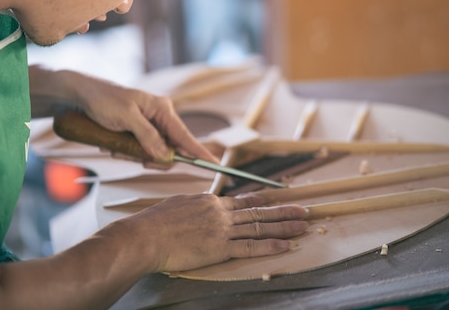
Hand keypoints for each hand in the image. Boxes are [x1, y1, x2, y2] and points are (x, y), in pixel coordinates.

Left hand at [29, 66, 219, 163]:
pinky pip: (137, 150)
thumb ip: (147, 137)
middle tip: (127, 152)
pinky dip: (124, 150)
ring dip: (131, 153)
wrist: (80, 95)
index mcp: (162, 109)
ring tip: (113, 142)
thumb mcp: (126, 118)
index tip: (214, 165)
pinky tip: (110, 141)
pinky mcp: (137, 132)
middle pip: (167, 149)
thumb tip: (165, 156)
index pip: (185, 136)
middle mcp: (159, 117)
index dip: (199, 152)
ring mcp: (148, 126)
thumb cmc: (103, 100)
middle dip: (147, 156)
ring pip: (150, 153)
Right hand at [109, 194, 308, 272]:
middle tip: (302, 210)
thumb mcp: (177, 205)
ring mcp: (222, 229)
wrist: (145, 235)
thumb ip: (194, 206)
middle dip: (282, 211)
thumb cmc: (155, 222)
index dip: (260, 201)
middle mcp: (220, 212)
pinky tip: (286, 245)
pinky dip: (270, 246)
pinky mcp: (220, 248)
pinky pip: (251, 246)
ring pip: (259, 227)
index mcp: (209, 202)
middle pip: (257, 212)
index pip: (240, 201)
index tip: (273, 199)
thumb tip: (198, 206)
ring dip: (284, 226)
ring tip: (302, 225)